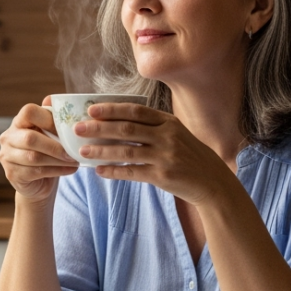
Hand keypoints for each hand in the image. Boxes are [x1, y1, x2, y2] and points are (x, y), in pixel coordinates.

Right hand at [0, 96, 78, 202]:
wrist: (37, 182)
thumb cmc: (46, 152)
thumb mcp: (50, 133)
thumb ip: (52, 118)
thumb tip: (53, 98)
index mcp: (18, 122)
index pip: (29, 112)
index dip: (49, 119)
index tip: (68, 129)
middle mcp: (8, 137)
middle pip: (30, 138)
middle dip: (55, 146)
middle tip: (73, 152)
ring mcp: (7, 156)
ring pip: (34, 157)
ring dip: (58, 160)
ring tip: (74, 161)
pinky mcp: (12, 174)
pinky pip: (35, 172)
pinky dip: (56, 171)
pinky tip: (70, 169)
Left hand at [73, 103, 231, 204]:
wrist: (212, 181)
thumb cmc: (189, 155)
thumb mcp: (176, 134)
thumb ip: (152, 127)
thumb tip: (116, 123)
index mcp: (168, 122)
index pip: (136, 111)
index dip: (112, 109)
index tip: (91, 109)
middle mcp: (167, 136)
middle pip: (127, 129)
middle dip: (99, 128)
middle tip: (78, 128)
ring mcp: (166, 156)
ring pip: (126, 151)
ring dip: (101, 150)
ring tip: (83, 151)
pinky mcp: (163, 176)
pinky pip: (132, 172)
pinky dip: (114, 171)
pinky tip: (99, 170)